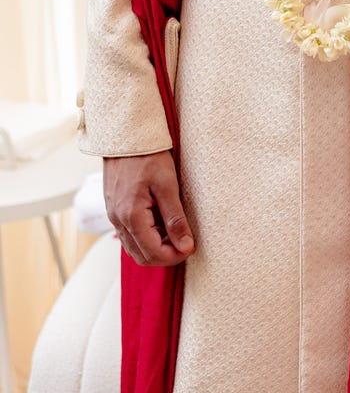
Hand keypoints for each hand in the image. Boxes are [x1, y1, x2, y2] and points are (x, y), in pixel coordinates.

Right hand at [104, 151, 194, 265]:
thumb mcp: (167, 185)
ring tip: (176, 232)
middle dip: (165, 256)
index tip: (192, 247)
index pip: (152, 253)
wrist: (126, 137)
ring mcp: (114, 216)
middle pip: (141, 256)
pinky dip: (146, 237)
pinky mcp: (115, 210)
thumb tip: (186, 246)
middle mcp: (118, 221)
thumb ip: (176, 219)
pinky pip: (129, 234)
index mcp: (131, 216)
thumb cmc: (149, 156)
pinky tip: (161, 223)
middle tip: (186, 244)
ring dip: (155, 247)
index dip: (174, 256)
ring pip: (134, 247)